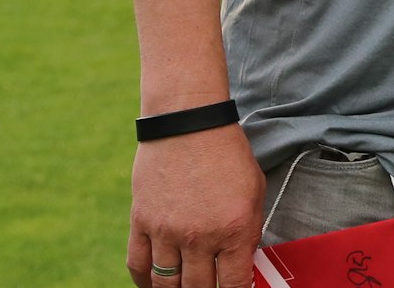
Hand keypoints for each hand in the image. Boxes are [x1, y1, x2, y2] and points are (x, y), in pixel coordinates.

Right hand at [127, 126, 265, 287]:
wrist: (188, 122)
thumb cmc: (226, 153)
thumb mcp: (255, 191)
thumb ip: (249, 231)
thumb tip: (242, 264)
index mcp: (234, 229)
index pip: (235, 285)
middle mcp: (199, 236)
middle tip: (210, 285)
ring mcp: (166, 231)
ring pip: (167, 284)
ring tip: (185, 284)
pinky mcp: (141, 222)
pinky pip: (138, 266)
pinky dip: (145, 281)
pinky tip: (154, 283)